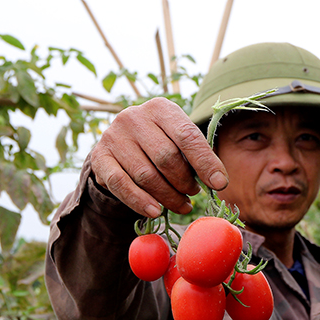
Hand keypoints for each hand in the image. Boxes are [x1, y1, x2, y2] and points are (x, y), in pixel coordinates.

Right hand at [90, 97, 228, 217]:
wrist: (120, 145)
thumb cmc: (161, 142)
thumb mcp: (179, 140)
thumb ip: (198, 155)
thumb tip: (219, 181)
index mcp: (161, 108)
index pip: (187, 136)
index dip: (205, 162)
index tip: (219, 184)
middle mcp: (134, 117)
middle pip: (166, 158)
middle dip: (185, 182)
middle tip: (193, 193)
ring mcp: (113, 136)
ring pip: (146, 175)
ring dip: (168, 196)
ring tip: (182, 204)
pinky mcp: (100, 157)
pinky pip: (121, 184)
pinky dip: (140, 201)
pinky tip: (156, 211)